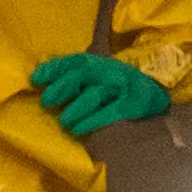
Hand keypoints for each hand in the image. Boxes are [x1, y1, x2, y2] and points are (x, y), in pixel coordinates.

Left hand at [29, 53, 170, 140]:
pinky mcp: (131, 106)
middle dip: (62, 87)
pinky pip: (109, 113)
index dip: (54, 68)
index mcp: (99, 62)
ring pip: (94, 95)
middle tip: (46, 102)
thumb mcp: (99, 76)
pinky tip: (78, 130)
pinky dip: (91, 121)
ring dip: (75, 109)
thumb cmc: (118, 88)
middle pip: (83, 73)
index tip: (35, 79)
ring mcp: (121, 88)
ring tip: (64, 122)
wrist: (155, 96)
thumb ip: (76, 78)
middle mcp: (110, 71)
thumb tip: (43, 85)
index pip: (74, 61)